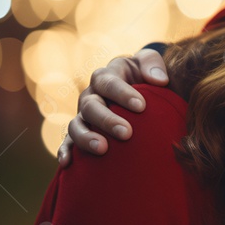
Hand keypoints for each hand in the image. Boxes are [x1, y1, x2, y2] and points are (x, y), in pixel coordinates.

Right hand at [57, 48, 169, 166]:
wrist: (137, 87)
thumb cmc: (144, 74)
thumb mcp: (148, 61)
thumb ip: (153, 65)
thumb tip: (159, 80)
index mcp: (105, 76)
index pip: (109, 83)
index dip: (123, 94)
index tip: (142, 106)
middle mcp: (90, 95)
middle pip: (91, 106)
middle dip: (108, 120)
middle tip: (127, 133)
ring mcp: (83, 115)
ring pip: (76, 125)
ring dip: (86, 138)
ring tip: (103, 149)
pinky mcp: (80, 132)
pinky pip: (67, 142)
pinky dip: (65, 151)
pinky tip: (68, 163)